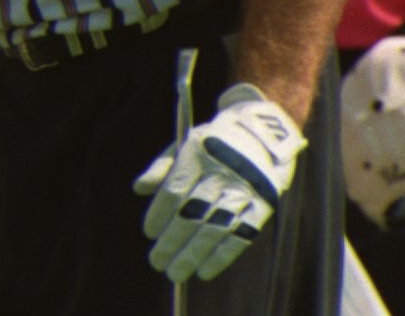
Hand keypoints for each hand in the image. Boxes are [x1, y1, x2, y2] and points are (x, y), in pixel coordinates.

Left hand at [134, 82, 305, 283]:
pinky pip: (243, 235)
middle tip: (157, 262)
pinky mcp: (265, 202)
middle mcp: (224, 169)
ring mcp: (247, 187)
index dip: (159, 215)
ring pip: (216, 228)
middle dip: (171, 242)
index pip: (175, 190)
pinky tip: (205, 271)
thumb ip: (163, 166)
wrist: (265, 130)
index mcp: (200, 151)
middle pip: (192, 213)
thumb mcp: (187, 142)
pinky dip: (222, 257)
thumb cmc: (215, 142)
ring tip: (176, 273)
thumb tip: (138, 189)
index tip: (149, 232)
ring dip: (193, 255)